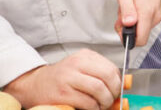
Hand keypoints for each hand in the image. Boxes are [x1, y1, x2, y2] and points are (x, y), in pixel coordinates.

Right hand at [3, 49, 119, 109]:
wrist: (35, 84)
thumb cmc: (61, 78)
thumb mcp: (81, 69)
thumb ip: (100, 73)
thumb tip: (124, 84)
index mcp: (84, 56)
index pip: (111, 68)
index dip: (118, 83)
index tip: (116, 91)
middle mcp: (76, 64)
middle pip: (107, 76)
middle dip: (113, 92)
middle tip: (110, 100)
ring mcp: (69, 78)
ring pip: (99, 89)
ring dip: (104, 102)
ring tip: (101, 105)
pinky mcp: (63, 93)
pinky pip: (87, 102)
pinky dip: (93, 108)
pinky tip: (91, 108)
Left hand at [115, 0, 160, 45]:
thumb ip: (126, 10)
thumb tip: (128, 24)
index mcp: (146, 12)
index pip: (140, 40)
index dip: (128, 38)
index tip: (121, 27)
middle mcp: (155, 16)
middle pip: (141, 35)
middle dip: (129, 29)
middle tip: (122, 14)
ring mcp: (158, 14)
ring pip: (143, 28)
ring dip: (133, 22)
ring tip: (129, 6)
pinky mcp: (158, 12)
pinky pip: (147, 22)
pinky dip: (139, 17)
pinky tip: (135, 5)